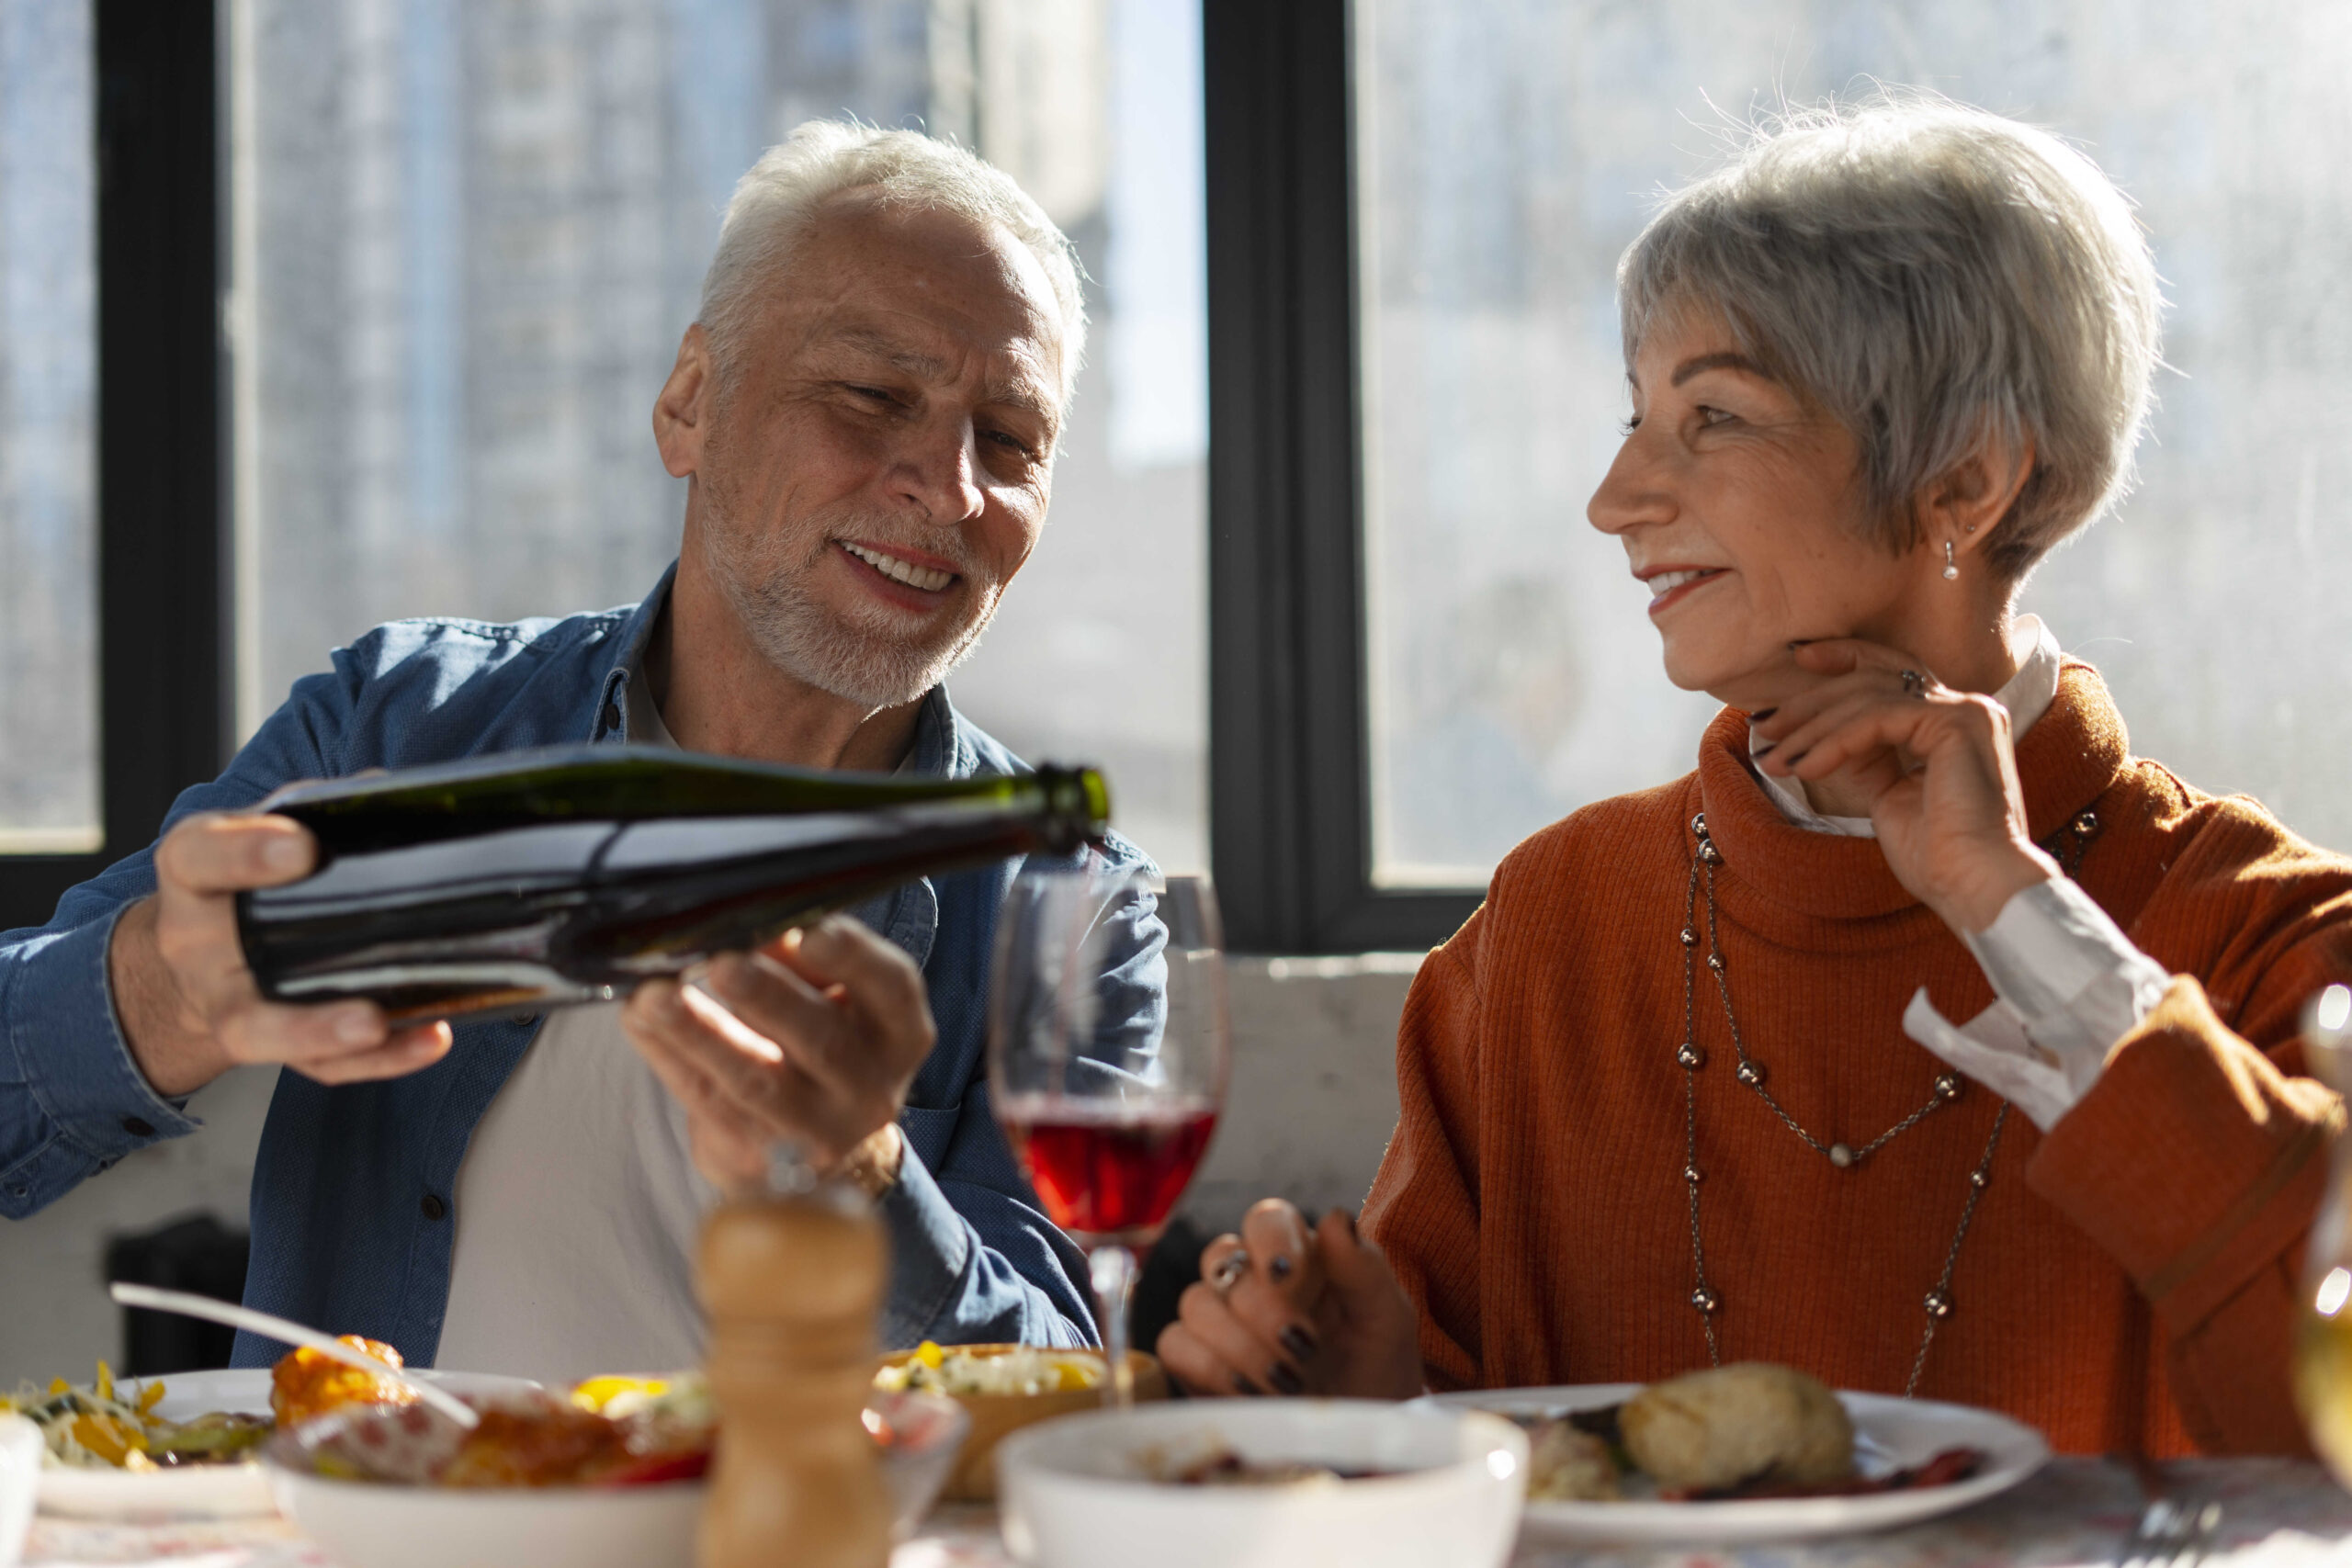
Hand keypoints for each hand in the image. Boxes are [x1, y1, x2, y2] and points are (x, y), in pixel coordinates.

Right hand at [111, 812, 454, 1098]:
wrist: (203, 952)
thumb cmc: (246, 879)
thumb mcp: (264, 830)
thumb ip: (318, 809)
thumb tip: (393, 791)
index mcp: (192, 872)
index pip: (199, 857)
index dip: (244, 852)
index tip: (302, 845)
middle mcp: (196, 942)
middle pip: (214, 953)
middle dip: (274, 948)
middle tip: (347, 935)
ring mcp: (227, 1002)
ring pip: (260, 1029)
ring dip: (319, 1030)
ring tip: (376, 1022)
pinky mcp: (271, 1045)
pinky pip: (318, 1066)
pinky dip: (377, 1060)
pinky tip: (425, 1038)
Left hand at [621, 915, 932, 1196]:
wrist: (822, 1148)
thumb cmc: (825, 1044)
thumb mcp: (834, 1001)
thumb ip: (804, 964)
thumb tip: (759, 931)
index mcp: (899, 1032)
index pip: (892, 988)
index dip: (853, 958)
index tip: (811, 932)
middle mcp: (870, 1086)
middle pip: (821, 1040)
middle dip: (766, 997)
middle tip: (722, 962)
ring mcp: (818, 1131)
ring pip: (756, 1080)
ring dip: (699, 1033)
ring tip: (655, 995)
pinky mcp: (762, 1158)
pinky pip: (710, 1104)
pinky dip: (670, 1059)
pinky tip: (641, 1023)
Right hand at [1156, 1199, 1422, 1399]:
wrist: (1359, 1443)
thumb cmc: (1377, 1372)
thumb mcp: (1387, 1321)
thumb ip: (1364, 1268)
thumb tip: (1334, 1217)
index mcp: (1299, 1257)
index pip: (1265, 1220)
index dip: (1269, 1240)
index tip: (1286, 1276)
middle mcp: (1251, 1280)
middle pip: (1222, 1260)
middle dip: (1263, 1309)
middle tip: (1304, 1349)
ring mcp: (1219, 1321)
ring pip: (1196, 1302)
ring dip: (1242, 1345)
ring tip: (1287, 1382)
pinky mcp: (1194, 1363)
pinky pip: (1175, 1345)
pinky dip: (1211, 1369)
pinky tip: (1250, 1393)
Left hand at [1752, 640, 2056, 932]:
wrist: (1975, 887)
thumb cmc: (1938, 857)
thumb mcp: (1890, 795)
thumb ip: (1870, 757)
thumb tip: (1828, 736)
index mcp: (1955, 722)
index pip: (1893, 673)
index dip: (1844, 659)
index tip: (1797, 662)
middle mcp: (1967, 708)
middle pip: (1875, 676)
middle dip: (1812, 699)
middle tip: (1764, 724)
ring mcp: (1966, 711)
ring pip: (1869, 696)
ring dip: (1813, 728)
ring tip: (1776, 760)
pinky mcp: (1956, 724)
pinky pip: (1877, 718)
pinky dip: (1835, 742)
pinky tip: (1806, 768)